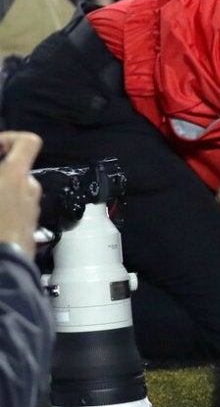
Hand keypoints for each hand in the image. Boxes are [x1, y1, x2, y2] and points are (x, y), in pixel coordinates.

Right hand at [0, 132, 42, 255]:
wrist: (1, 268)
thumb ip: (0, 175)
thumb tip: (2, 177)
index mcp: (15, 176)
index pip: (28, 142)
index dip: (10, 138)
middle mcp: (29, 190)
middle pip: (14, 170)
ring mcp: (30, 210)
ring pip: (13, 192)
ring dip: (0, 192)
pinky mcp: (26, 228)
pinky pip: (14, 209)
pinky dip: (2, 208)